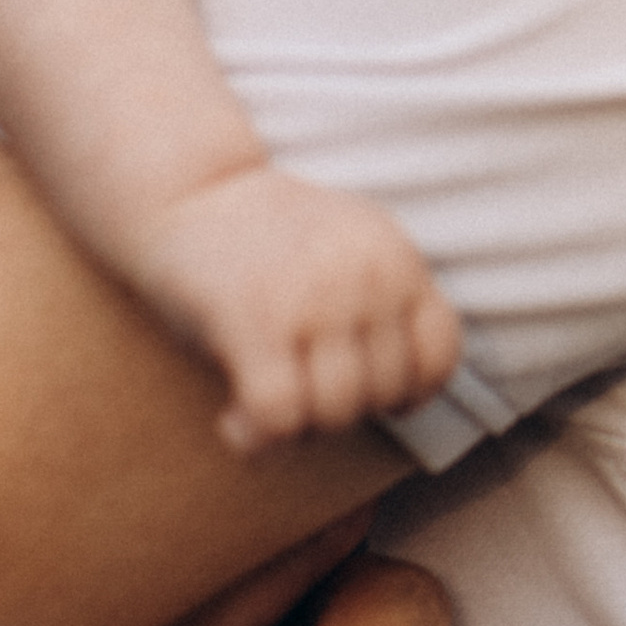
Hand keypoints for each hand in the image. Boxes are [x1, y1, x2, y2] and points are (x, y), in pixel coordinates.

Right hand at [126, 167, 462, 450]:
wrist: (185, 186)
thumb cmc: (267, 237)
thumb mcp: (350, 249)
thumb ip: (382, 305)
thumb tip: (401, 403)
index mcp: (396, 258)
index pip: (439, 357)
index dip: (406, 391)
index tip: (363, 386)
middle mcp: (366, 276)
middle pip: (382, 395)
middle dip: (339, 410)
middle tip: (294, 387)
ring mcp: (313, 297)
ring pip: (335, 413)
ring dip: (297, 428)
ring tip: (265, 400)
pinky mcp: (254, 320)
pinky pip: (279, 417)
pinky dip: (256, 439)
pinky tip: (233, 420)